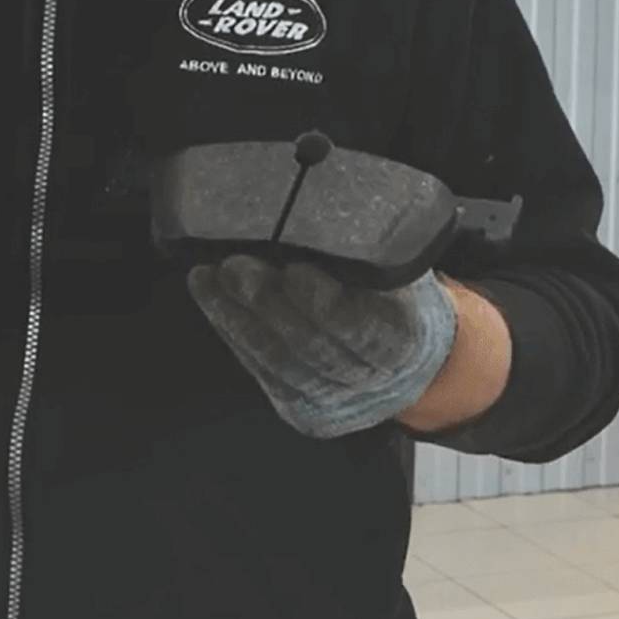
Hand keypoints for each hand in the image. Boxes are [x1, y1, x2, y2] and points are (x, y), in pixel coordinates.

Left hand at [186, 254, 456, 439]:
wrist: (411, 364)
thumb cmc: (398, 299)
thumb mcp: (398, 270)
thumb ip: (366, 253)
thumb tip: (312, 208)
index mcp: (404, 342)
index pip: (363, 329)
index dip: (325, 303)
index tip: (294, 270)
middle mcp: (369, 381)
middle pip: (311, 346)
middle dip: (266, 305)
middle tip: (233, 266)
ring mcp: (333, 402)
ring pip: (277, 362)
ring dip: (235, 317)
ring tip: (207, 278)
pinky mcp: (301, 409)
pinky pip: (260, 371)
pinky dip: (232, 331)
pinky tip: (211, 298)